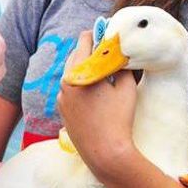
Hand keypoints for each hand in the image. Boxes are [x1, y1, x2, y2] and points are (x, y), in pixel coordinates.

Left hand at [58, 31, 137, 174]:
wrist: (105, 153)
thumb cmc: (119, 119)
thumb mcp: (126, 87)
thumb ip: (121, 65)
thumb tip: (119, 54)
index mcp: (78, 72)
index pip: (84, 40)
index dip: (97, 34)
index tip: (107, 35)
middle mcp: (65, 82)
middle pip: (76, 56)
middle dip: (91, 53)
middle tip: (108, 54)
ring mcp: (61, 98)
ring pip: (72, 74)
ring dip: (86, 70)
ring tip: (104, 74)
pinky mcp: (62, 111)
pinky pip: (70, 90)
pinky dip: (81, 86)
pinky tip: (96, 94)